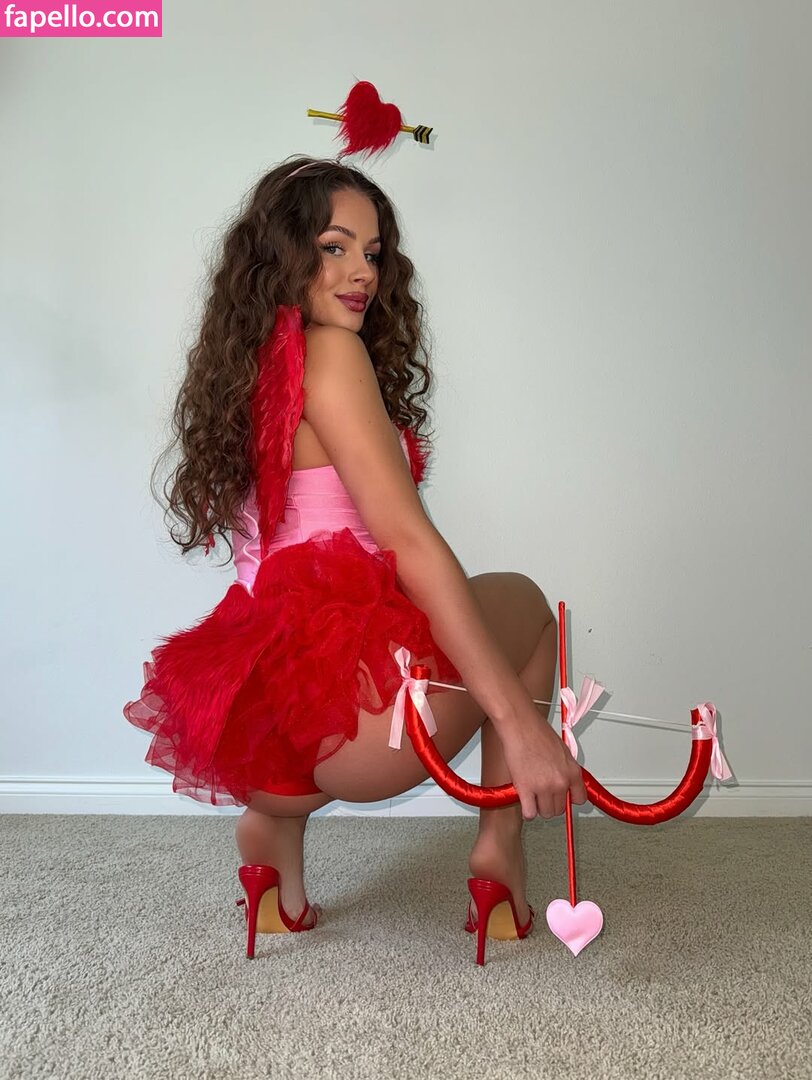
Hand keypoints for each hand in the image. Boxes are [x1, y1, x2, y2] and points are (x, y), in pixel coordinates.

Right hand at [500, 704, 588, 820]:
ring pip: (545, 813)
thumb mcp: (562, 751)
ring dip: (538, 807)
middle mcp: (561, 782)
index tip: (563, 798)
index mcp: (572, 771)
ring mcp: (544, 787)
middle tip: (543, 794)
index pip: (580, 799)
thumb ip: (566, 770)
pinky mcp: (526, 789)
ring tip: (532, 796)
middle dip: (551, 803)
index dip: (568, 799)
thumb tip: (564, 781)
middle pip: (560, 809)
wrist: (521, 726)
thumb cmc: (538, 733)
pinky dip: (526, 811)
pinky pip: (529, 813)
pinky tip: (524, 802)